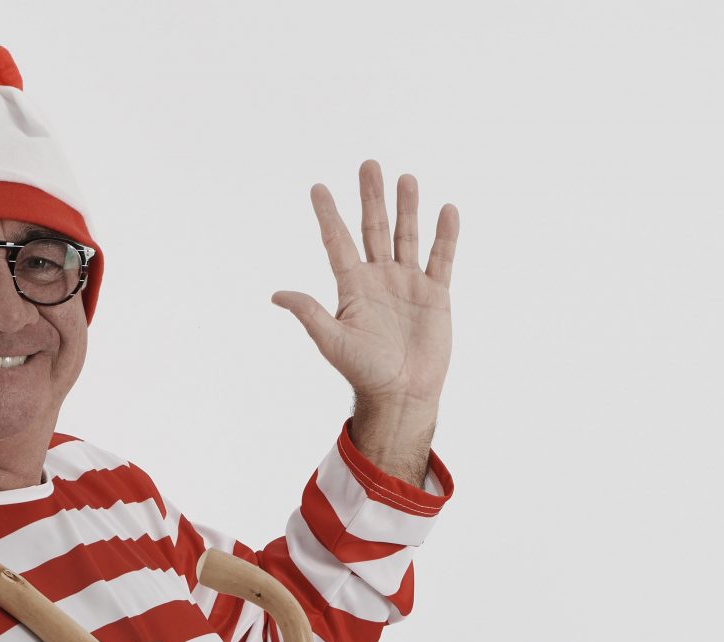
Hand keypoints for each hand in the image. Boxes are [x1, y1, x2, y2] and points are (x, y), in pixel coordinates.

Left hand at [272, 161, 456, 415]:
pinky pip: (442, 258)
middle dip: (371, 197)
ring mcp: (408, 282)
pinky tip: (446, 210)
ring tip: (405, 178)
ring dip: (407, 207)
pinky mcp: (436, 293)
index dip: (328, 216)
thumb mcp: (332, 341)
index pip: (337, 242)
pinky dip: (445, 235)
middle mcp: (379, 277)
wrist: (402, 393)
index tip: (317, 188)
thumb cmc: (363, 371)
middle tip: (367, 165)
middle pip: (374, 228)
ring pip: (406, 235)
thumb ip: (309, 313)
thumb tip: (277, 295)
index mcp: (352, 286)